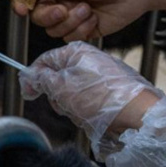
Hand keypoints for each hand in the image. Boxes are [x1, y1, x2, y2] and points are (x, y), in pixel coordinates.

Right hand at [13, 0, 165, 40]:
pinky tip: (94, 19)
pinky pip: (70, 38)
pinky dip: (82, 30)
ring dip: (71, 22)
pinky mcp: (84, 30)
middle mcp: (60, 0)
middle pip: (39, 17)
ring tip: (88, 10)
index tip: (20, 9)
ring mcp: (72, 16)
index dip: (23, 3)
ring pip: (54, 31)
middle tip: (63, 10)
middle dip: (50, 16)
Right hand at [19, 42, 162, 146]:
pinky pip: (87, 99)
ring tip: (83, 112)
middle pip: (58, 77)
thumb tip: (28, 76)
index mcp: (75, 50)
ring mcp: (101, 73)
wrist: (137, 113)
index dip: (33, 77)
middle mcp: (89, 58)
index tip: (28, 93)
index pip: (44, 60)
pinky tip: (94, 115)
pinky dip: (86, 109)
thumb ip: (41, 79)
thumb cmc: (100, 98)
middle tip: (65, 105)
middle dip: (57, 95)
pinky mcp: (110, 88)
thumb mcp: (61, 87)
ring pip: (72, 91)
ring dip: (72, 105)